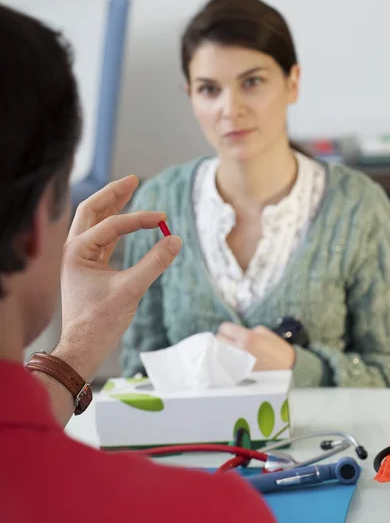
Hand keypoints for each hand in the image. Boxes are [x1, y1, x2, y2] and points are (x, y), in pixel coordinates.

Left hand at [54, 176, 181, 379]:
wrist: (83, 348)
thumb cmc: (100, 322)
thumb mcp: (131, 290)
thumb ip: (154, 263)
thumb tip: (176, 240)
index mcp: (77, 251)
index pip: (112, 225)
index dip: (140, 219)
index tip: (163, 219)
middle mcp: (75, 249)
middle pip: (92, 210)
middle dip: (113, 193)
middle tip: (133, 179)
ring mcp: (81, 257)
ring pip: (96, 222)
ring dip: (113, 206)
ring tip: (130, 189)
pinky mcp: (90, 266)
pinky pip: (103, 238)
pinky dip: (116, 226)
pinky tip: (129, 221)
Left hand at [217, 323, 294, 370]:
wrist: (288, 368)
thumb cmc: (277, 348)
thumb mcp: (263, 332)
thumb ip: (246, 331)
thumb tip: (236, 334)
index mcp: (246, 337)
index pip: (224, 328)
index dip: (227, 328)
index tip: (230, 331)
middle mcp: (239, 350)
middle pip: (218, 340)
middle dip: (223, 338)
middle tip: (229, 340)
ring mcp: (238, 363)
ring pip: (220, 353)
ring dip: (223, 350)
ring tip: (230, 350)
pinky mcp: (239, 373)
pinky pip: (226, 364)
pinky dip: (228, 361)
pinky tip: (234, 360)